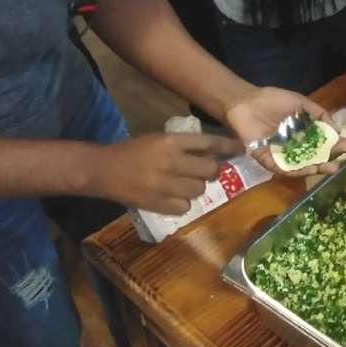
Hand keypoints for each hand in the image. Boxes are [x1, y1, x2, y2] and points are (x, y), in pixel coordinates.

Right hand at [91, 132, 240, 214]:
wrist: (104, 169)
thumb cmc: (133, 151)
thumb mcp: (159, 139)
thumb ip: (184, 145)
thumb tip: (213, 153)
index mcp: (171, 141)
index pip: (209, 142)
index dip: (228, 146)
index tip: (241, 149)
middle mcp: (171, 161)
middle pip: (210, 169)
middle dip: (212, 171)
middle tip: (205, 172)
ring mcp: (164, 184)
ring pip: (199, 190)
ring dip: (196, 187)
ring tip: (184, 184)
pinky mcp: (157, 203)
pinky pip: (185, 207)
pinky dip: (182, 204)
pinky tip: (172, 197)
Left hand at [224, 86, 345, 175]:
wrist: (246, 102)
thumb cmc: (272, 100)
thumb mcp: (300, 103)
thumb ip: (319, 114)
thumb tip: (337, 130)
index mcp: (304, 132)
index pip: (324, 141)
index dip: (339, 144)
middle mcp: (295, 146)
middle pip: (315, 157)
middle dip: (330, 160)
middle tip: (342, 163)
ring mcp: (282, 154)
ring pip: (301, 166)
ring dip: (316, 168)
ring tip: (329, 169)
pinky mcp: (268, 160)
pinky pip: (284, 169)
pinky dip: (296, 171)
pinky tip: (309, 170)